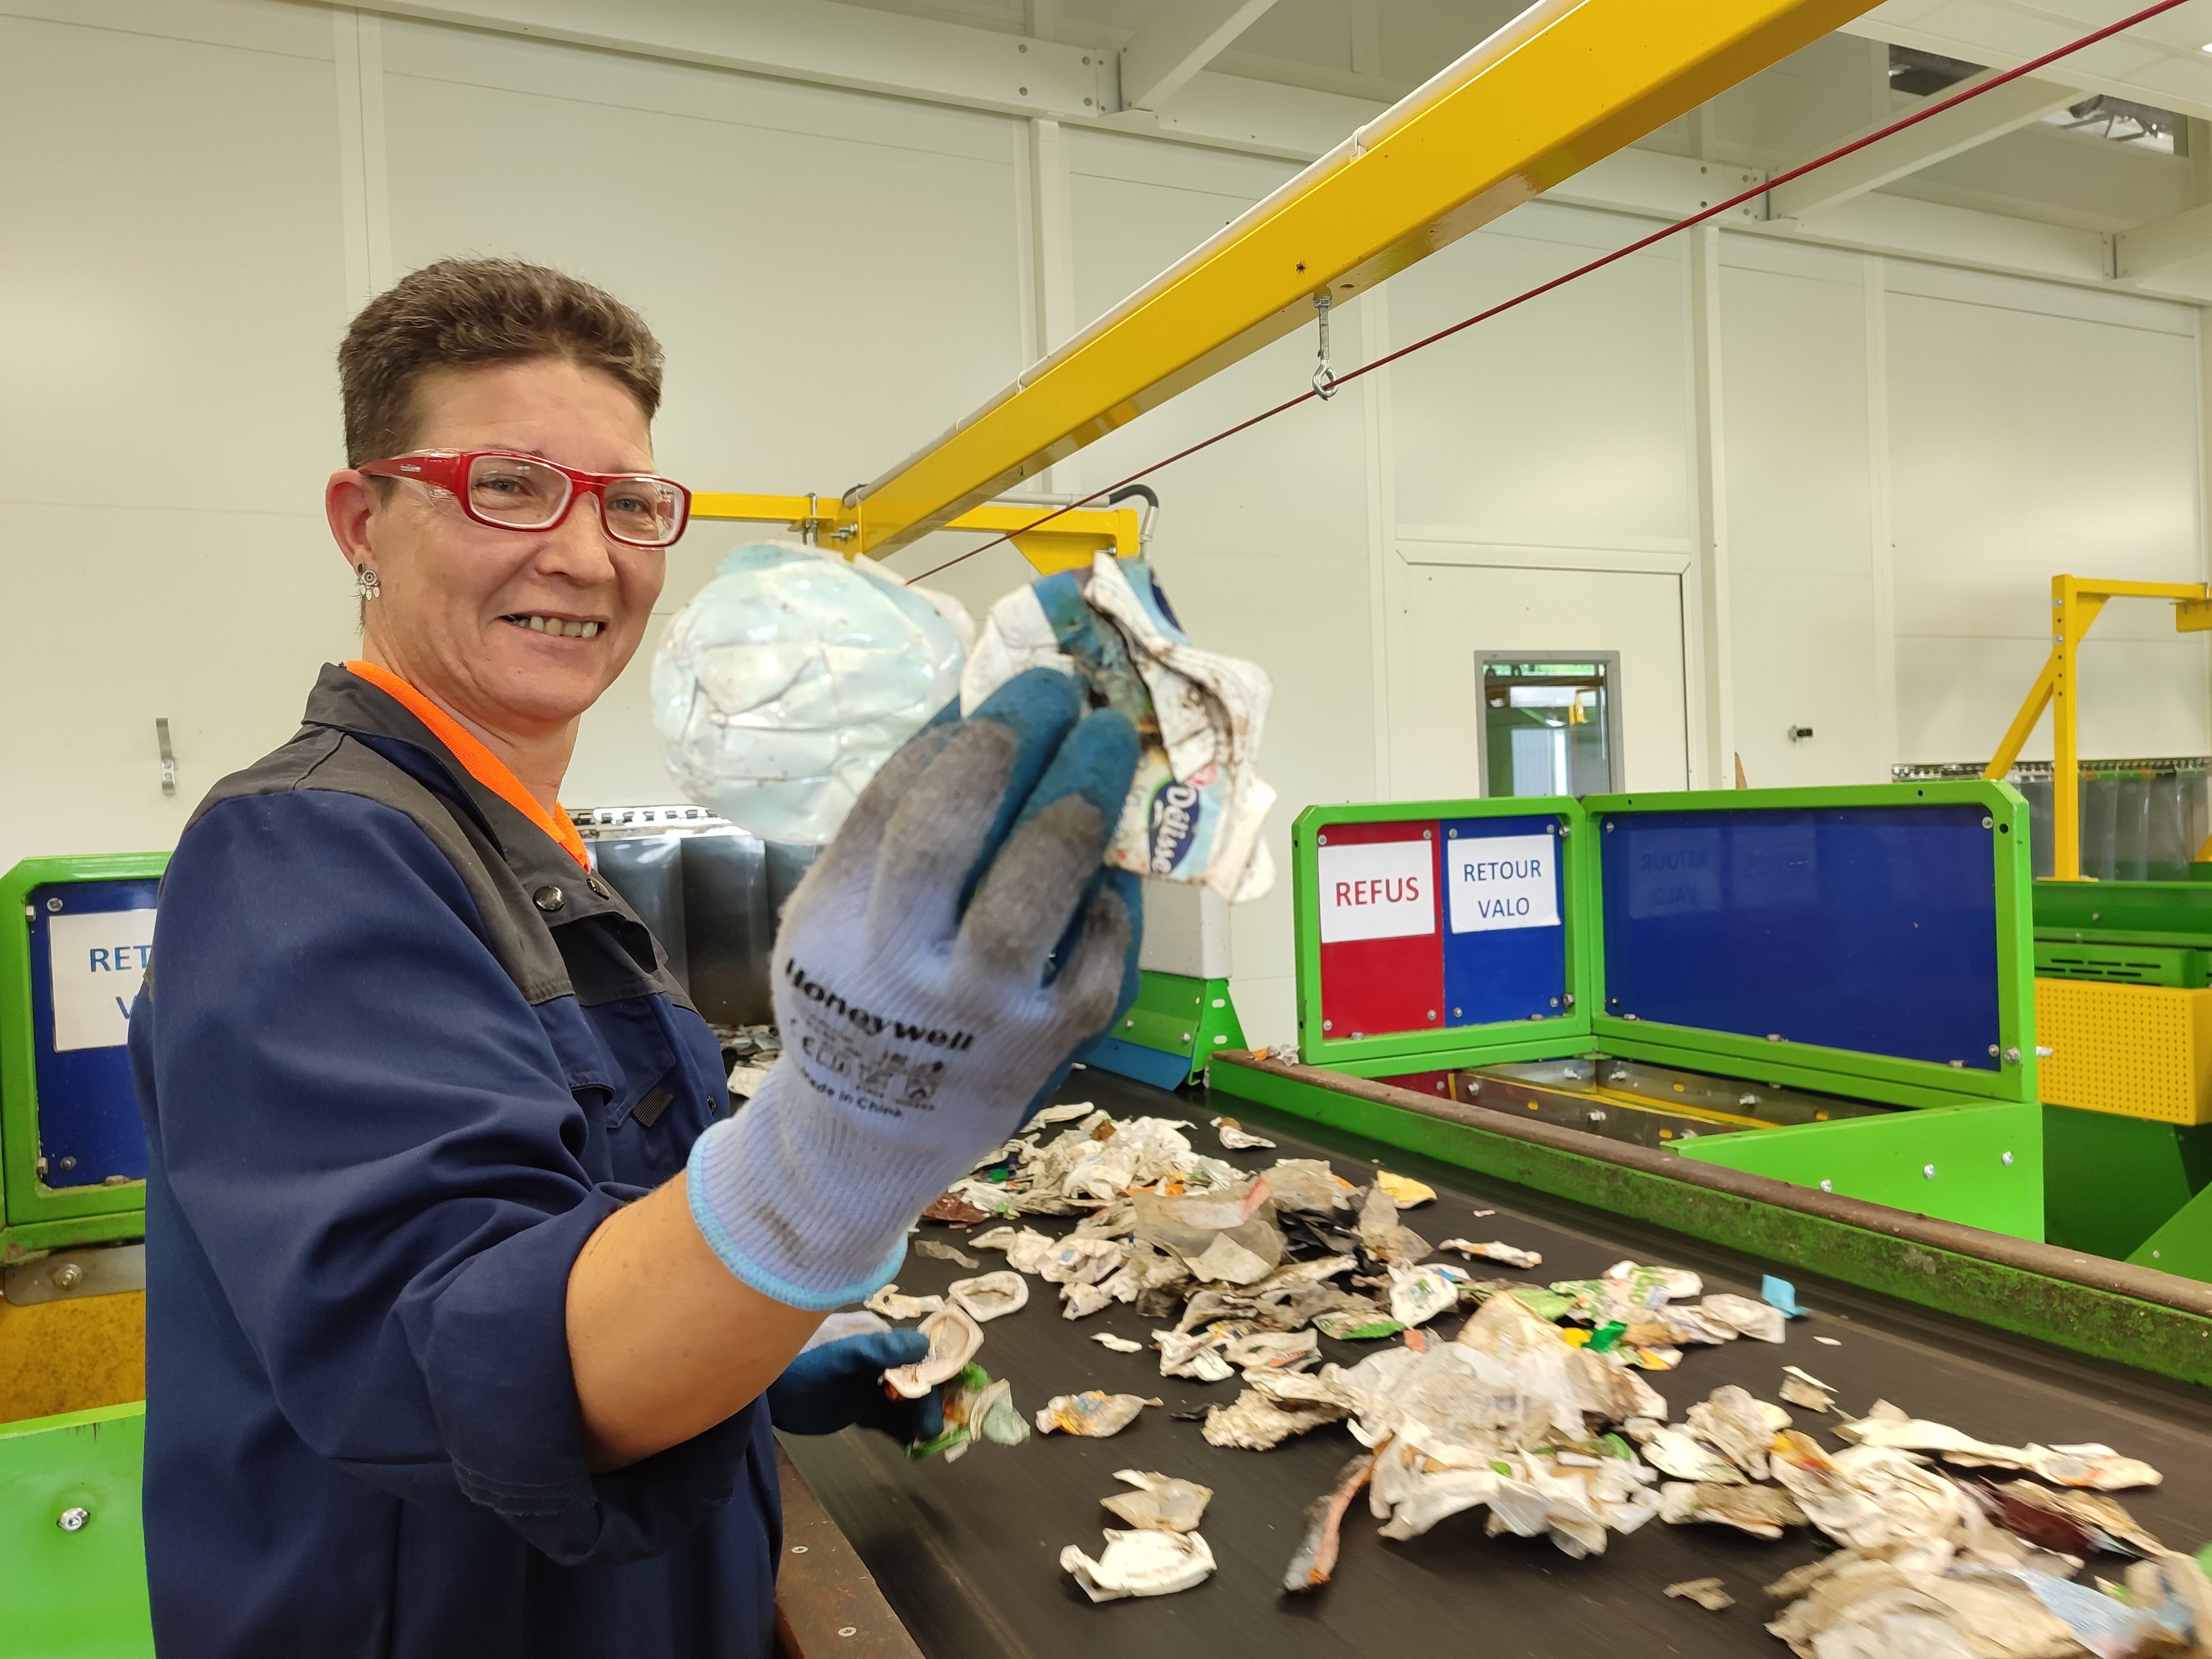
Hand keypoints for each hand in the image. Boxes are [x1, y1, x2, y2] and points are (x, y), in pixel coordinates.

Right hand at [685, 666, 1141, 1307]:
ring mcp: (979, 1012)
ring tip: (1108, 739)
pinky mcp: (1047, 1044)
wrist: (869, 1138)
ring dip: (1079, 799)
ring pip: (1034, 891)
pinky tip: (1113, 861)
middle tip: (1058, 690)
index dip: (954, 736)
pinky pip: (1095, 954)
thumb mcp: (833, 919)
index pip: (894, 804)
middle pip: (951, 835)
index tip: (999, 690)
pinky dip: (1110, 898)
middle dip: (1013, 744)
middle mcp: (900, 968)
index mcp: (834, 924)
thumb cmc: (858, 1000)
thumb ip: (888, 835)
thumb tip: (970, 715)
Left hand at [766, 1329, 944, 1442]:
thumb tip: (924, 1344)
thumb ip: (878, 1351)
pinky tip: (914, 1446)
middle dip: (931, 1402)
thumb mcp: (839, 1357)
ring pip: (907, 1402)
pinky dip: (904, 1431)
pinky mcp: (860, 1409)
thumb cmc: (799, 1367)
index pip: (921, 1354)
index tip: (952, 1396)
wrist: (765, 1394)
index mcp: (879, 1340)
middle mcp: (881, 1361)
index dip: (940, 1373)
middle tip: (932, 1430)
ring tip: (925, 1439)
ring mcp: (871, 1386)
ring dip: (920, 1418)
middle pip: (919, 1380)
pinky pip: (890, 1419)